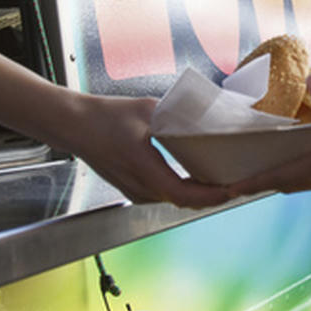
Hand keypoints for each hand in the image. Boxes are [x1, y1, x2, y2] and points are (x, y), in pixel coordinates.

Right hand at [64, 93, 235, 208]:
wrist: (71, 124)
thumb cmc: (102, 116)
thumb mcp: (147, 109)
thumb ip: (177, 116)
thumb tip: (205, 119)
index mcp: (144, 167)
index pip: (185, 195)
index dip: (213, 196)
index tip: (233, 188)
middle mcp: (139, 186)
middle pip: (185, 201)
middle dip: (214, 194)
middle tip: (239, 182)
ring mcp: (134, 191)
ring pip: (175, 200)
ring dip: (199, 193)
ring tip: (223, 179)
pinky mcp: (131, 188)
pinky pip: (164, 194)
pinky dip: (184, 189)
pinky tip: (197, 177)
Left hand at [229, 73, 310, 249]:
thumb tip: (310, 77)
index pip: (270, 178)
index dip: (245, 184)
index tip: (223, 190)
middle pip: (282, 182)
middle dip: (261, 179)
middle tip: (240, 176)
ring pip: (300, 182)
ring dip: (285, 175)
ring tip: (273, 165)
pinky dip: (309, 172)